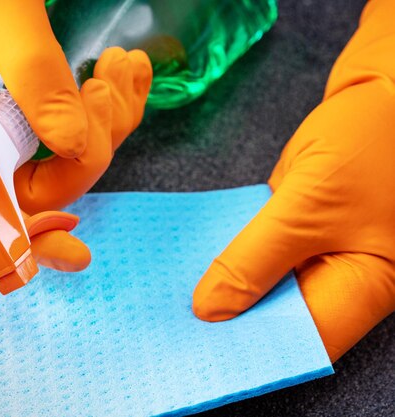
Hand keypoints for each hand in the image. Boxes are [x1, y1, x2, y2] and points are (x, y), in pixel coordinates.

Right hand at [0, 2, 150, 271]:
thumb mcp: (3, 19)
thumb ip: (38, 84)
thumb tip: (76, 151)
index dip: (31, 236)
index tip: (78, 252)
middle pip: (41, 179)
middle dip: (93, 145)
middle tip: (110, 84)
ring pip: (63, 152)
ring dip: (106, 118)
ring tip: (120, 66)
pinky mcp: (18, 97)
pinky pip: (69, 120)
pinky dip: (103, 103)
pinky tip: (123, 69)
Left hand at [192, 0, 394, 361]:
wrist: (385, 90)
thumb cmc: (367, 142)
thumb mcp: (307, 205)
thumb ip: (257, 259)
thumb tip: (210, 310)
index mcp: (365, 287)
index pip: (303, 341)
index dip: (252, 353)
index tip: (196, 356)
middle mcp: (343, 281)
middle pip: (282, 321)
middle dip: (231, 325)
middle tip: (172, 331)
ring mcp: (320, 255)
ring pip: (268, 289)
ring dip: (226, 293)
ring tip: (172, 304)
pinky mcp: (300, 232)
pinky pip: (262, 257)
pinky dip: (232, 261)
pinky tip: (193, 266)